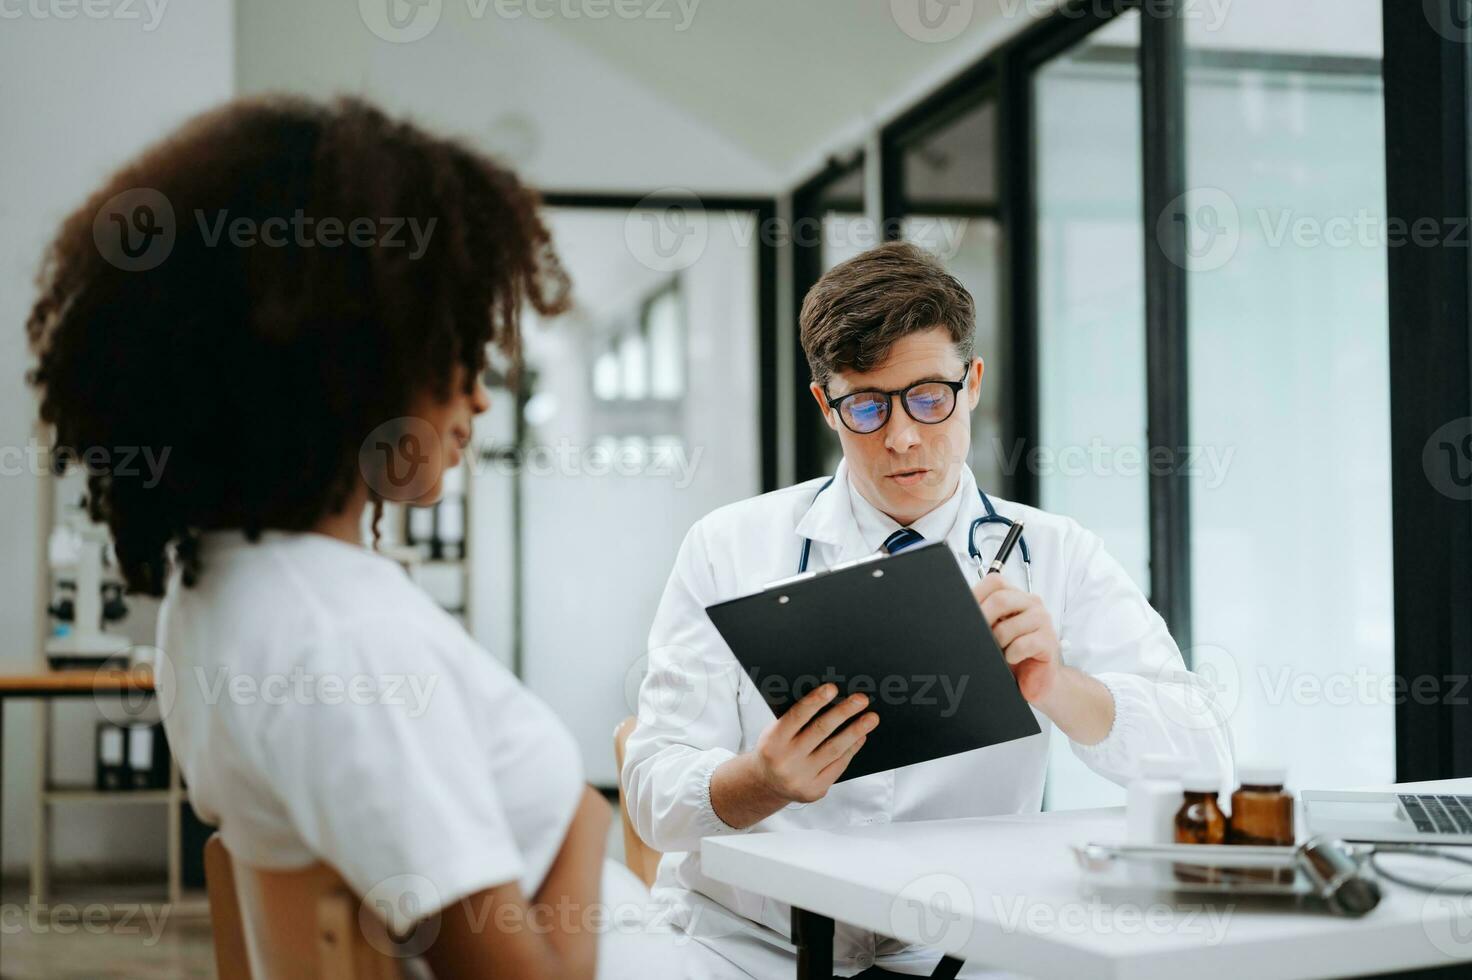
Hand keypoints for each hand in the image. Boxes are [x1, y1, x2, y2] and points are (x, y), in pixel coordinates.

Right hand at [752, 683, 878, 803]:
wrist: (767, 784)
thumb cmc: (775, 750)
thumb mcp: (775, 732)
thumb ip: (796, 718)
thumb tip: (830, 698)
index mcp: (773, 741)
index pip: (797, 716)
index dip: (815, 701)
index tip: (833, 688)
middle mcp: (786, 760)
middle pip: (820, 731)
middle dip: (843, 712)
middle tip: (861, 699)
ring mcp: (801, 778)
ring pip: (834, 749)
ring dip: (855, 731)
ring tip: (871, 718)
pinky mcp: (814, 790)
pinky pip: (838, 766)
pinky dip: (851, 749)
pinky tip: (860, 737)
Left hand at [973, 574, 1060, 703]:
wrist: (1037, 679)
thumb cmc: (1013, 653)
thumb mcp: (994, 630)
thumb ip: (983, 616)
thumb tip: (959, 611)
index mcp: (1017, 596)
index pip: (995, 581)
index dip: (977, 595)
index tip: (965, 613)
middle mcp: (1032, 604)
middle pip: (1000, 599)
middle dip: (982, 619)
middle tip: (976, 636)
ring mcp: (1043, 621)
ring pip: (1008, 626)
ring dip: (997, 643)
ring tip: (999, 652)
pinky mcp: (1048, 641)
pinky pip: (1021, 645)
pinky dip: (1011, 655)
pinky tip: (1012, 659)